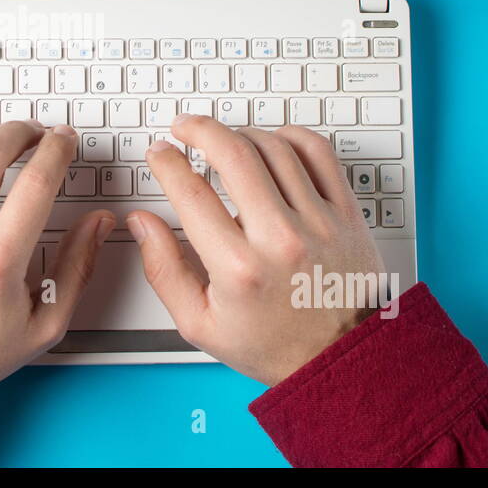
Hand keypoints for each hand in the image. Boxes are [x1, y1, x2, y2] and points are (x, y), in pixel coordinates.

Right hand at [125, 116, 384, 386]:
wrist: (341, 360)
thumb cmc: (273, 344)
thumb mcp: (200, 323)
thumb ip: (163, 269)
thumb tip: (142, 223)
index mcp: (238, 268)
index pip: (190, 192)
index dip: (166, 162)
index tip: (159, 153)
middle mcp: (280, 239)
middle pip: (233, 154)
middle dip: (198, 129)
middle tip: (184, 127)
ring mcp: (318, 222)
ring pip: (274, 147)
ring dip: (241, 133)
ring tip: (224, 139)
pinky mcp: (346, 214)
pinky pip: (319, 154)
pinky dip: (291, 136)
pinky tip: (273, 140)